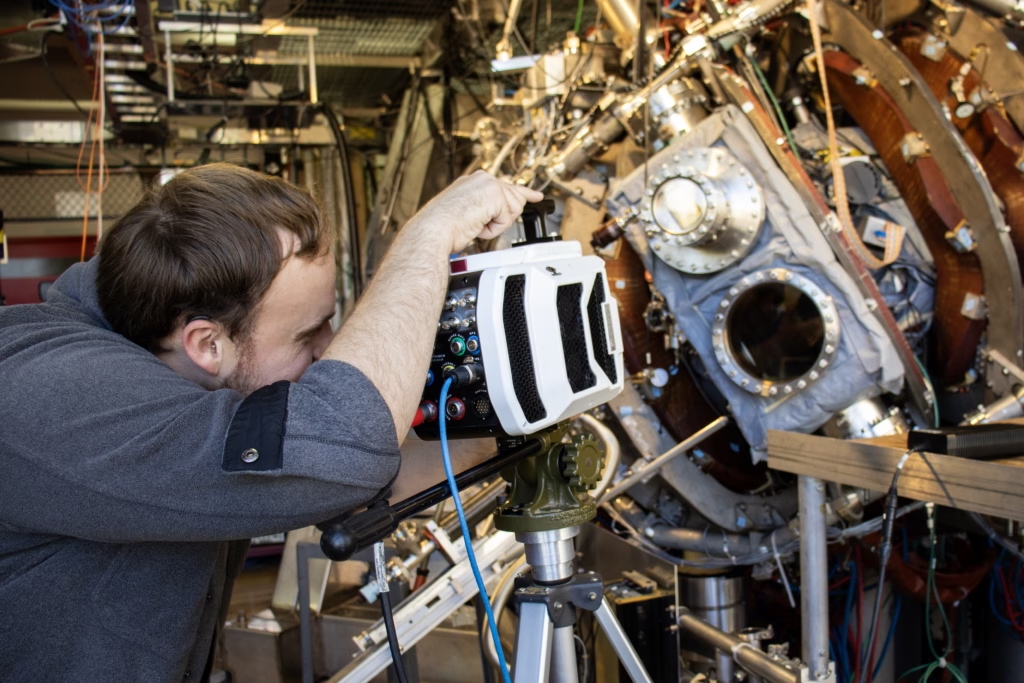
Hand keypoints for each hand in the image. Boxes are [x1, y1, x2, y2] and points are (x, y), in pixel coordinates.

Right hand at [415, 171, 544, 252]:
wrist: (433, 229)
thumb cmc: (443, 227)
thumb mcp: (469, 214)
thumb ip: (486, 209)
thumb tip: (501, 213)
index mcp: (474, 181)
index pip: (505, 187)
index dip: (522, 193)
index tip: (535, 196)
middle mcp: (482, 178)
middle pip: (514, 201)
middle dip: (501, 218)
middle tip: (477, 224)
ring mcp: (488, 183)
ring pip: (512, 210)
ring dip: (495, 224)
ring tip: (473, 224)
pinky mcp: (494, 193)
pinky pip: (506, 219)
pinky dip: (493, 229)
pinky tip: (476, 225)